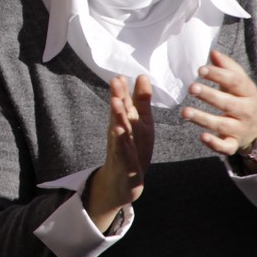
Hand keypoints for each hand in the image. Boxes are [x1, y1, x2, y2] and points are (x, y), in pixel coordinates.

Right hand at [85, 74, 152, 230]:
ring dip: (117, 116)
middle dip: (117, 97)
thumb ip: (140, 100)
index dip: (122, 90)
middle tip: (115, 81)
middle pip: (119, 112)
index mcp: (126, 121)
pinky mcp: (125, 162)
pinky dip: (121, 142)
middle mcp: (121, 131)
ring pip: (119, 129)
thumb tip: (142, 75)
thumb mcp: (140, 122)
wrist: (123, 181)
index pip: (123, 102)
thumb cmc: (133, 147)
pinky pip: (123, 151)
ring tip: (115, 102)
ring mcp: (121, 146)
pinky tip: (119, 132)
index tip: (119, 75)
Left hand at [181, 50, 256, 161]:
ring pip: (222, 125)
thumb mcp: (241, 82)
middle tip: (191, 88)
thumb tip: (213, 52)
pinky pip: (226, 147)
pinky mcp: (234, 144)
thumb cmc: (244, 98)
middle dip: (209, 95)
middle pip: (228, 103)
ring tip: (185, 112)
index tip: (201, 69)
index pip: (236, 82)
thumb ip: (227, 67)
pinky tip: (202, 136)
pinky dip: (215, 144)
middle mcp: (246, 111)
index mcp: (248, 92)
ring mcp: (240, 129)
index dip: (218, 75)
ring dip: (203, 119)